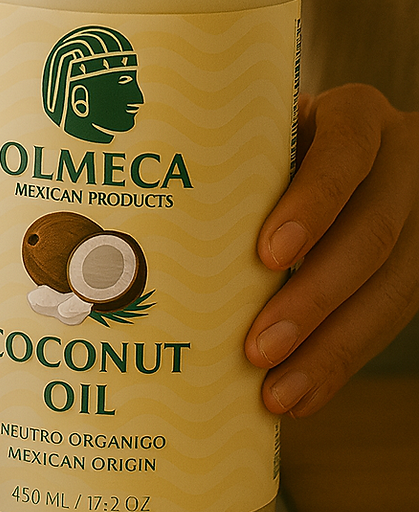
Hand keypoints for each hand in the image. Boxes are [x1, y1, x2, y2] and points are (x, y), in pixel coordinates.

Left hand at [245, 85, 418, 415]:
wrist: (344, 154)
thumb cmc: (275, 148)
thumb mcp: (264, 137)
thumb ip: (232, 165)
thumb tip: (121, 225)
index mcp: (357, 117)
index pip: (344, 153)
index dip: (312, 204)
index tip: (267, 254)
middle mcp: (400, 161)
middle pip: (372, 233)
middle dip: (315, 298)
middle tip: (258, 349)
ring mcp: (418, 216)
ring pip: (393, 288)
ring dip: (332, 349)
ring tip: (279, 392)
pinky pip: (391, 320)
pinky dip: (342, 361)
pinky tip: (303, 395)